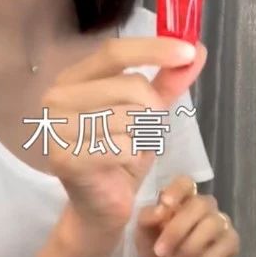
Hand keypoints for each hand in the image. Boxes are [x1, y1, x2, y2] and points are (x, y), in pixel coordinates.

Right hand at [45, 37, 207, 243]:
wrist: (99, 207)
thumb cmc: (118, 156)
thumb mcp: (146, 114)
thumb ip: (167, 82)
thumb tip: (197, 50)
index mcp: (73, 79)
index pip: (114, 52)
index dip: (153, 49)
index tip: (188, 51)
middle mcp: (58, 98)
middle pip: (130, 85)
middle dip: (154, 110)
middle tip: (148, 132)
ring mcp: (57, 128)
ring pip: (130, 117)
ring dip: (144, 137)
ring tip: (132, 150)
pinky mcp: (66, 157)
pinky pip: (123, 146)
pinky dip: (134, 156)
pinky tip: (123, 165)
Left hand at [135, 175, 238, 256]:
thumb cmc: (154, 253)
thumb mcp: (142, 235)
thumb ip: (147, 218)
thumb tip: (161, 208)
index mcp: (181, 199)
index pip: (186, 182)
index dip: (178, 190)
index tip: (165, 204)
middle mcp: (203, 207)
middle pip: (200, 204)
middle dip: (177, 229)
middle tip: (160, 251)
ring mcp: (220, 223)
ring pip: (212, 224)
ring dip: (189, 247)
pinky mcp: (231, 243)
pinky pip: (226, 244)